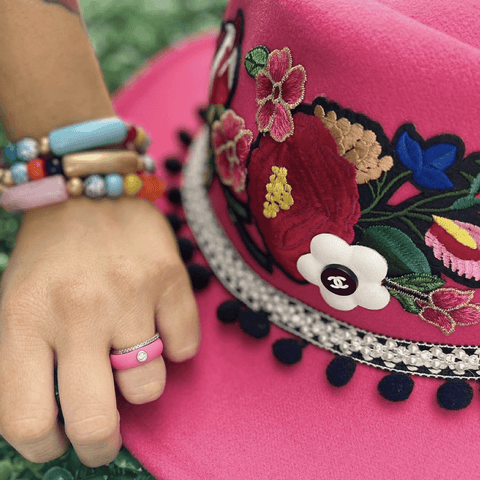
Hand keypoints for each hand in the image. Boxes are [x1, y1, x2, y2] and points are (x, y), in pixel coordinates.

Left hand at [0, 196, 199, 466]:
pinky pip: (186, 348)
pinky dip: (175, 346)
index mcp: (23, 320)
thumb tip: (56, 423)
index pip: (27, 421)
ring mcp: (130, 294)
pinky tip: (159, 324)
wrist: (89, 191)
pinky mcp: (171, 279)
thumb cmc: (50, 256)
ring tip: (130, 356)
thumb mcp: (14, 305)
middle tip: (104, 440)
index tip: (58, 444)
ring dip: (139, 383)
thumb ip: (24, 364)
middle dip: (100, 445)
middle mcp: (77, 311)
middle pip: (95, 421)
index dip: (45, 449)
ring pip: (148, 387)